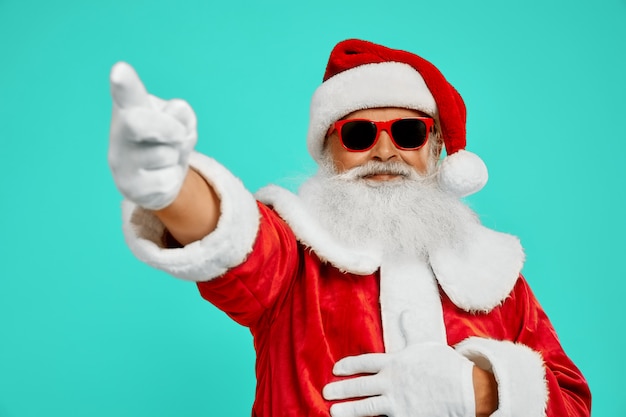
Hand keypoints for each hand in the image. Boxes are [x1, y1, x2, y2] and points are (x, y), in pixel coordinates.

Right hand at [108, 62, 196, 209]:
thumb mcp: (180, 121)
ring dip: (175, 156)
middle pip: (138, 123)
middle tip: (179, 133)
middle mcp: (119, 133)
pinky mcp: (130, 187)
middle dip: (166, 127)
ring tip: (166, 156)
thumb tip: (177, 112)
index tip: (120, 71)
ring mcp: (122, 161)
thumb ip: (180, 113)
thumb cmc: (166, 140)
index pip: (126, 93)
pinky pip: (166, 180)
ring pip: (163, 155)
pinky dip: (173, 177)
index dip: (124, 83)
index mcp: (130, 108)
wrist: (157, 181)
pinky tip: (161, 176)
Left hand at [323, 312, 474, 416]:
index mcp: (394, 362)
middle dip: (341, 388)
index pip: (364, 362)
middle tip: (326, 390)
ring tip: (332, 411)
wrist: (464, 390)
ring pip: (366, 407)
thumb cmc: (445, 365)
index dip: (349, 365)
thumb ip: (409, 331)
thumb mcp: (425, 344)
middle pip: (360, 385)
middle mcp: (391, 382)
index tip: (336, 368)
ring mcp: (396, 402)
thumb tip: (405, 312)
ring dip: (348, 410)